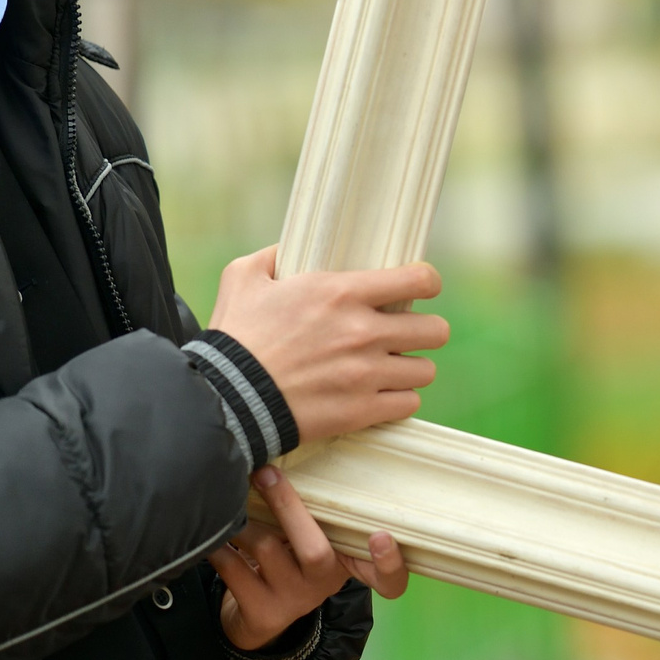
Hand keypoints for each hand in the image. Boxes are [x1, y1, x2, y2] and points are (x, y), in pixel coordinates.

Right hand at [207, 246, 447, 442]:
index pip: (420, 280)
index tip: (420, 290)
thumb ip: (272, 255)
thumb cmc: (234, 338)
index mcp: (342, 293)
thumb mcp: (243, 278)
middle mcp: (363, 331)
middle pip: (435, 330)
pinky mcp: (361, 411)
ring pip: (425, 370)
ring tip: (389, 369)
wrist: (224, 398)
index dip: (427, 283)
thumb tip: (289, 248)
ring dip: (409, 369)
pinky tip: (379, 395)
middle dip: (423, 332)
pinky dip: (397, 400)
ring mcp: (365, 374)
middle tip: (404, 336)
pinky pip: (408, 404)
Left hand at [210, 467, 409, 651]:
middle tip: (266, 472)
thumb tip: (313, 442)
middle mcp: (325, 586)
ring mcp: (292, 602)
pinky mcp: (259, 611)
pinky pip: (232, 567)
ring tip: (231, 500)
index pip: (389, 578)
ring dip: (243, 521)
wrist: (260, 616)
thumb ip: (325, 515)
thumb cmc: (294, 559)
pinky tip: (215, 530)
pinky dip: (220, 543)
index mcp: (350, 565)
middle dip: (287, 506)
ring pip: (265, 549)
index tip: (380, 535)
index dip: (390, 560)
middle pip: (315, 550)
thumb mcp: (319, 542)